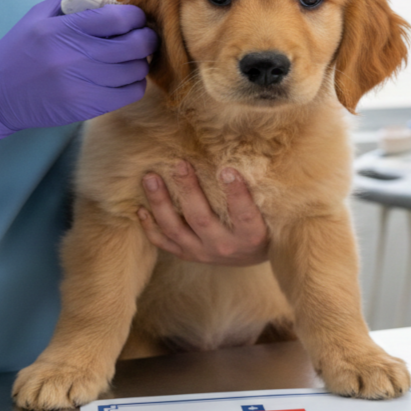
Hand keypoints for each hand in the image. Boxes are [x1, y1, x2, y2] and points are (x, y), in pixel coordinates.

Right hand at [0, 0, 156, 145]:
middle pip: (135, 45)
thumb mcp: (40, 14)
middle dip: (147, 38)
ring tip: (131, 58)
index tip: (134, 18)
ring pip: (136, 70)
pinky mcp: (87, 107)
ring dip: (141, 62)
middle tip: (143, 37)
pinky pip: (130, 93)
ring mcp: (82, 85)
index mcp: (62, 29)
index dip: (135, 16)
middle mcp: (73, 57)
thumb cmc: (20, 49)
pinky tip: (125, 77)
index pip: (119, 19)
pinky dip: (135, 84)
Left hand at [137, 163, 268, 265]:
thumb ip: (260, 191)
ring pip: (175, 229)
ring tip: (150, 178)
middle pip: (201, 218)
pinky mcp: (187, 254)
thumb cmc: (264, 224)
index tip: (227, 169)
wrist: (252, 255)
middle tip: (180, 164)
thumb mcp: (270, 212)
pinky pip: (164, 242)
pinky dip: (150, 226)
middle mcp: (224, 246)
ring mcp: (202, 252)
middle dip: (188, 190)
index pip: (244, 214)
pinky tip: (140, 207)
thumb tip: (251, 156)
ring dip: (160, 203)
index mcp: (251, 236)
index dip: (236, 193)